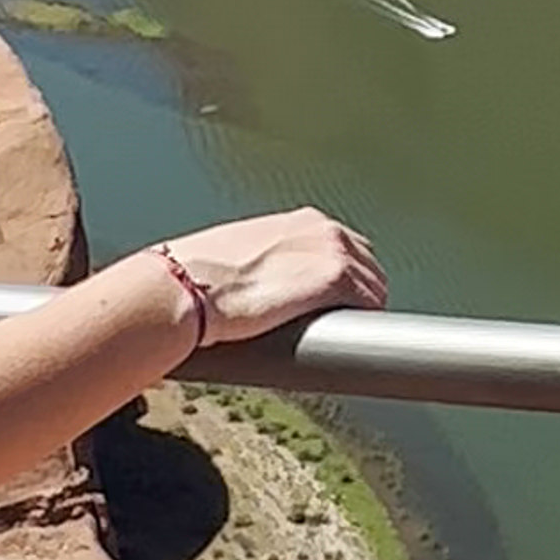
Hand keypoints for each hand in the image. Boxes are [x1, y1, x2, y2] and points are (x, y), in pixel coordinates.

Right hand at [154, 208, 385, 348]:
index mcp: (302, 221)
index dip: (347, 279)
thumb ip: (268, 262)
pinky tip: (351, 339)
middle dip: (358, 294)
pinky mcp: (336, 280)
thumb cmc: (198, 275)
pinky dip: (365, 321)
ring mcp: (333, 252)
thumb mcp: (242, 254)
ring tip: (340, 335)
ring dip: (362, 311)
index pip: (346, 248)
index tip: (336, 301)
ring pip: (373, 287)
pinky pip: (370, 304)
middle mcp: (324, 229)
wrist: (186, 286)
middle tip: (339, 322)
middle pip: (367, 266)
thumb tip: (265, 287)